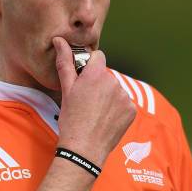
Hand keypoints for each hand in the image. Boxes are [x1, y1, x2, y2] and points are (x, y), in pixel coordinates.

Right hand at [53, 36, 136, 166]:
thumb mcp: (66, 90)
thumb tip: (59, 41)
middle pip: (106, 75)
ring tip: (95, 113)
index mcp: (96, 74)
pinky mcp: (132, 110)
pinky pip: (124, 103)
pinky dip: (116, 109)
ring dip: (108, 97)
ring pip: (115, 89)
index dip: (89, 66)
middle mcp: (113, 82)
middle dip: (98, 83)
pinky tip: (105, 119)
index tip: (83, 79)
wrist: (84, 149)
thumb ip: (65, 62)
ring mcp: (124, 97)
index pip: (98, 57)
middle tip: (86, 102)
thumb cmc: (71, 120)